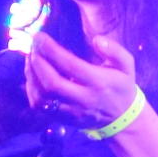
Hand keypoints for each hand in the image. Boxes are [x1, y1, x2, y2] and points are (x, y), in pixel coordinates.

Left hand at [26, 31, 141, 129]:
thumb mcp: (126, 65)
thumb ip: (115, 50)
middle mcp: (84, 99)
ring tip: (31, 58)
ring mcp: (71, 111)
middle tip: (33, 47)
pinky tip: (33, 75)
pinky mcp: (63, 119)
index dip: (51, 50)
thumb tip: (97, 40)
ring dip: (31, 76)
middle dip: (37, 62)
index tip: (40, 37)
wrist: (122, 118)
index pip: (70, 66)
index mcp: (99, 83)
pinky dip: (31, 90)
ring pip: (43, 97)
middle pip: (52, 83)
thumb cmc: (121, 86)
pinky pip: (40, 107)